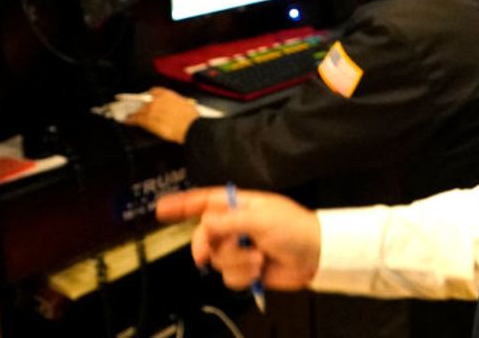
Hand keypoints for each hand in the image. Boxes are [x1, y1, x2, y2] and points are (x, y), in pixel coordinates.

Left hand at [125, 87, 198, 142]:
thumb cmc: (191, 118)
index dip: (149, 96)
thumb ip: (174, 104)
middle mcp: (157, 100)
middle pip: (144, 101)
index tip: (147, 99)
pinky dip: (130, 120)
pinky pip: (135, 119)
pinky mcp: (148, 120)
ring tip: (129, 115)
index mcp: (167, 94)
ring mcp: (151, 110)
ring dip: (133, 113)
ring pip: (138, 110)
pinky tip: (127, 121)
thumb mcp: (185, 104)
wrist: (190, 127)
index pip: (154, 91)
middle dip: (140, 105)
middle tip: (137, 109)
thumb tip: (171, 108)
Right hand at [157, 187, 320, 290]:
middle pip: (204, 236)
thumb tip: (203, 225)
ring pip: (217, 260)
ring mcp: (242, 248)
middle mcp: (238, 226)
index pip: (205, 202)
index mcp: (241, 206)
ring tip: (259, 258)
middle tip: (210, 254)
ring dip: (237, 262)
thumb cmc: (295, 229)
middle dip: (207, 247)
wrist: (317, 256)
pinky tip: (261, 271)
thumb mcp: (260, 219)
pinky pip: (229, 277)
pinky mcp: (248, 269)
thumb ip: (228, 221)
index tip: (160, 209)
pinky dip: (244, 276)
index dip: (182, 205)